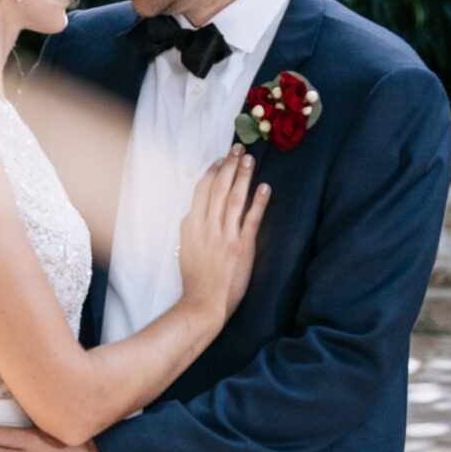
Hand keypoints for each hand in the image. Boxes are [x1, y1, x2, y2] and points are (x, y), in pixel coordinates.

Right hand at [177, 147, 268, 331]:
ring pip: (235, 198)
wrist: (204, 303)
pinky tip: (265, 187)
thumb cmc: (194, 280)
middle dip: (229, 166)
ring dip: (243, 176)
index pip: (202, 191)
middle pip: (219, 189)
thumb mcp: (185, 249)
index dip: (212, 172)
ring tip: (249, 159)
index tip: (220, 160)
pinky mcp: (242, 247)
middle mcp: (208, 228)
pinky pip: (252, 219)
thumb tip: (197, 212)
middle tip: (237, 148)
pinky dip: (259, 201)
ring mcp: (226, 237)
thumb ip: (192, 228)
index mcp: (191, 227)